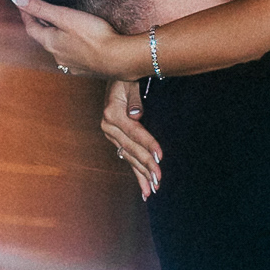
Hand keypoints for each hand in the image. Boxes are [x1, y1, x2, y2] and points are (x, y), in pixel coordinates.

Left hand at [10, 0, 136, 76]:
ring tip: (58, 27)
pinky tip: (77, 44)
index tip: (23, 3)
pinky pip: (71, 55)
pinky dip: (69, 46)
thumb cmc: (93, 36)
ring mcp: (71, 64)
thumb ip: (40, 7)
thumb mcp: (65, 16)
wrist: (119, 59)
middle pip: (43, 38)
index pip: (31, 27)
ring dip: (55, 37)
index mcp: (50, 42)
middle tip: (38, 12)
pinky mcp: (84, 68)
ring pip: (57, 48)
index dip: (26, 13)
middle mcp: (57, 56)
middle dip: (40, 24)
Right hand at [102, 79, 161, 199]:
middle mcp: (109, 127)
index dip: (148, 143)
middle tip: (158, 179)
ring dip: (142, 175)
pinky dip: (137, 173)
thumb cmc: (125, 79)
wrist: (114, 79)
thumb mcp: (129, 82)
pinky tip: (145, 188)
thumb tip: (135, 115)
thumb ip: (133, 99)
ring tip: (153, 190)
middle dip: (146, 165)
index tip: (160, 156)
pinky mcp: (116, 140)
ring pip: (129, 158)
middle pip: (131, 149)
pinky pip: (128, 159)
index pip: (134, 132)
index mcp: (112, 114)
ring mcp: (112, 136)